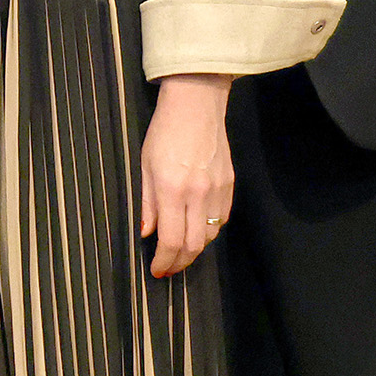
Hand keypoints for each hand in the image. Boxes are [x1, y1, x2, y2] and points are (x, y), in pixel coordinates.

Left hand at [139, 73, 233, 277]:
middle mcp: (198, 193)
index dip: (164, 261)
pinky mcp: (230, 183)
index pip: (172, 240)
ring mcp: (218, 189)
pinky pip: (222, 218)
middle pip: (195, 245)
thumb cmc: (164, 132)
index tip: (157, 270)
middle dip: (180, 263)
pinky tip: (197, 229)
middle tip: (168, 269)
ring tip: (180, 252)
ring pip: (211, 234)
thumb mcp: (145, 166)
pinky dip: (210, 230)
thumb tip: (146, 233)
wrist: (196, 105)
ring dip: (195, 249)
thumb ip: (146, 203)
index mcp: (172, 190)